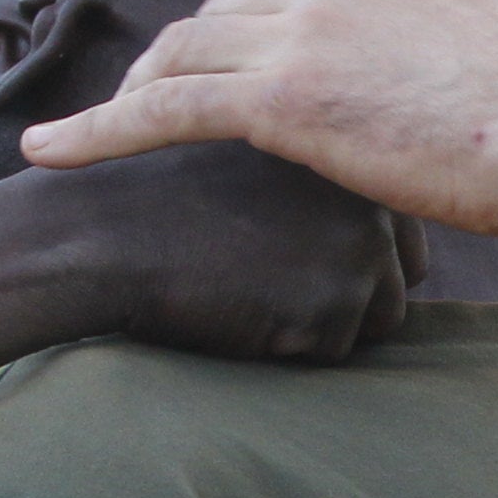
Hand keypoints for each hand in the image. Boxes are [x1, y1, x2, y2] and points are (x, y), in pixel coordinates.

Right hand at [0, 147, 418, 362]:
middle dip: (342, 291)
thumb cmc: (163, 197)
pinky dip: (286, 346)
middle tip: (261, 268)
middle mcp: (371, 187)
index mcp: (353, 146)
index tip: (284, 247)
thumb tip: (383, 244)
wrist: (100, 228)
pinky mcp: (336, 297)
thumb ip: (317, 181)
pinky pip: (329, 351)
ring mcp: (360, 242)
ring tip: (245, 282)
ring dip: (317, 322)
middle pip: (396, 277)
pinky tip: (234, 306)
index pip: (398, 230)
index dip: (343, 254)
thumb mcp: (252, 155)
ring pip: (371, 319)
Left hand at [18, 0, 497, 232]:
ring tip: (104, 124)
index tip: (242, 57)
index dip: (254, 24)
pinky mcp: (279, 101)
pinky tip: (49, 150)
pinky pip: (163, 112)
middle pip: (224, 11)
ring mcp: (298, 31)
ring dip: (140, 89)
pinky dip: (97, 131)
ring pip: (183, 53)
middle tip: (157, 92)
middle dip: (187, 53)